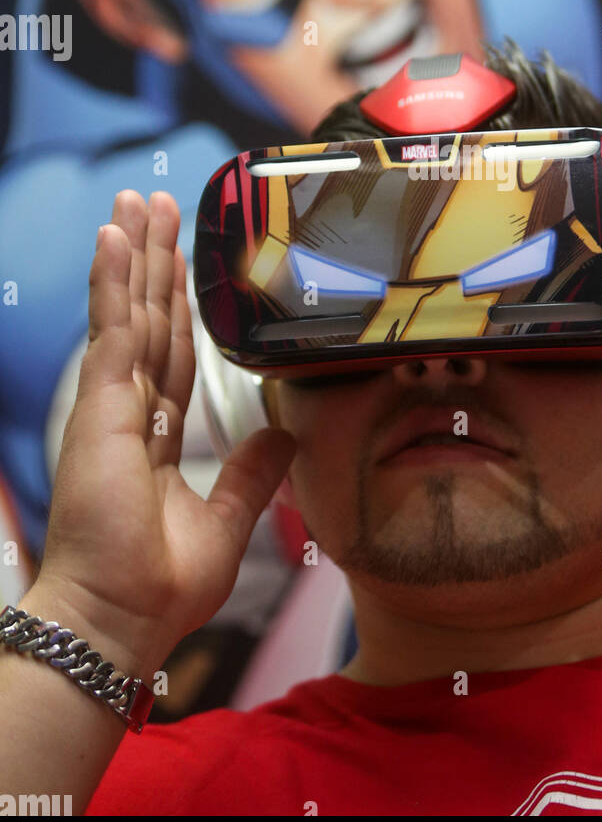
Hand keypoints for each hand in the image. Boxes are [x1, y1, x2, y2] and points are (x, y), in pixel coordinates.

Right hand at [35, 190, 295, 675]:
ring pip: (128, 311)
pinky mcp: (99, 407)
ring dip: (133, 253)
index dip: (178, 302)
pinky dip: (112, 280)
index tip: (183, 257)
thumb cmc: (159, 586)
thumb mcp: (225, 520)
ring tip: (136, 201)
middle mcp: (130, 411)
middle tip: (154, 203)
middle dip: (154, 260)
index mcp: (155, 434)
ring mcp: (110, 406)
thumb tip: (281, 435)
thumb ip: (250, 474)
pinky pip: (111, 329)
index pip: (172, 351)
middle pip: (149, 318)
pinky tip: (114, 237)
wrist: (121, 620)